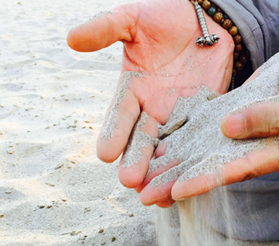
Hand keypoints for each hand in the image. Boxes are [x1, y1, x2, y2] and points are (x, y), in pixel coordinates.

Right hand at [67, 0, 233, 205]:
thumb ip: (105, 29)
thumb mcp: (132, 19)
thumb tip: (71, 38)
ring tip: (156, 194)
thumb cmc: (166, 17)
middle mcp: (153, 109)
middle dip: (136, 160)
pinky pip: (198, 143)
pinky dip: (192, 162)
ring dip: (162, 171)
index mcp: (133, 90)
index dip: (113, 133)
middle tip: (129, 181)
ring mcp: (180, 116)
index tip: (105, 154)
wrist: (207, 19)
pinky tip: (187, 184)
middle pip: (142, 140)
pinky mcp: (206, 117)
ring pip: (168, 149)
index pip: (120, 115)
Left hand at [147, 32, 278, 201]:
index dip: (208, 179)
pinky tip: (161, 144)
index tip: (178, 190)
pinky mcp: (239, 115)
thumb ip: (273, 114)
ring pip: (207, 151)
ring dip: (177, 163)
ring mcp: (249, 133)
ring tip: (144, 176)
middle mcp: (262, 147)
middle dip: (182, 180)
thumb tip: (230, 129)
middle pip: (216, 167)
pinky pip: (208, 129)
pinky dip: (185, 137)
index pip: (240, 169)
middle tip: (147, 195)